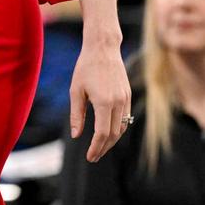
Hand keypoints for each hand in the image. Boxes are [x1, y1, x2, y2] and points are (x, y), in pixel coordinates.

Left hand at [69, 41, 131, 161]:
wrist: (103, 48)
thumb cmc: (85, 67)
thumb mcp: (76, 91)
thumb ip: (77, 115)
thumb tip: (76, 136)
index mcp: (104, 102)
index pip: (102, 133)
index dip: (96, 148)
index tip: (90, 157)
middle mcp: (118, 102)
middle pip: (114, 134)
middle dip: (104, 148)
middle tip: (94, 157)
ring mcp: (125, 98)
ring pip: (122, 127)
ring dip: (112, 140)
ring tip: (100, 147)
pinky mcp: (128, 94)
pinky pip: (125, 117)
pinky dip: (118, 128)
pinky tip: (109, 132)